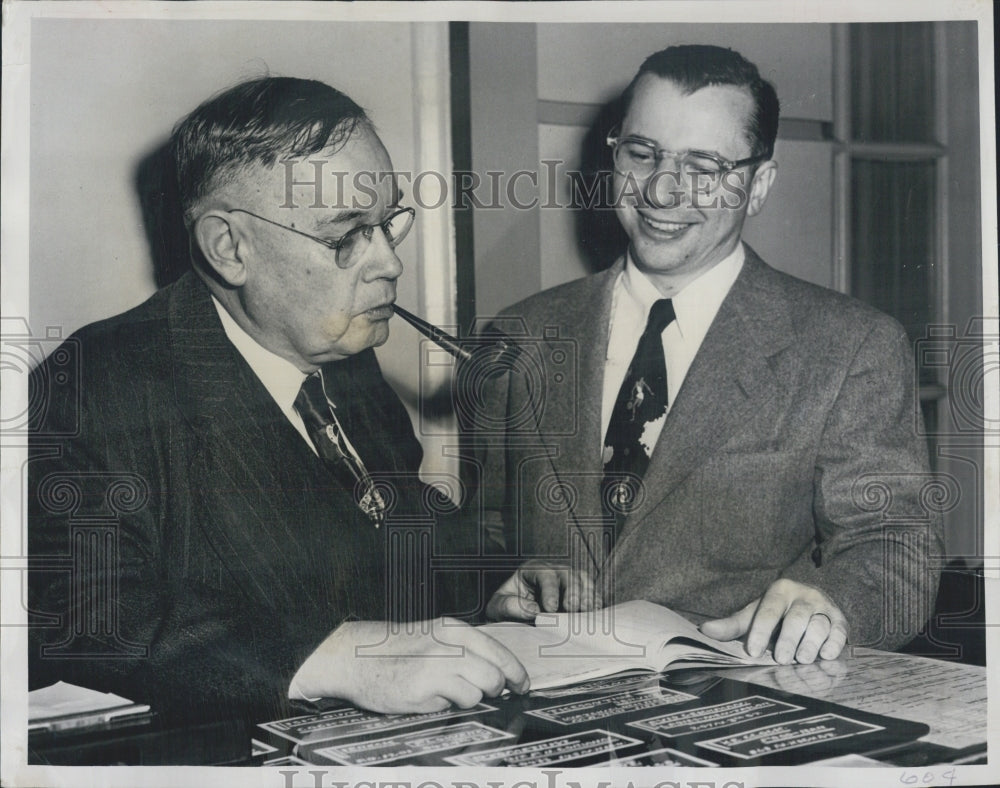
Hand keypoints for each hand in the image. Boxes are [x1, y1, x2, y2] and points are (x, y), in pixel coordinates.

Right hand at [292, 618, 528, 712]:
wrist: (356, 656)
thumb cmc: (395, 651)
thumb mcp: (434, 638)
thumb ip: (462, 650)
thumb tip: (496, 673)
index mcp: (454, 629)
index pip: (499, 650)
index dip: (516, 672)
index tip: (523, 685)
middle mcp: (449, 643)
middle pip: (496, 673)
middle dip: (496, 689)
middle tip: (488, 694)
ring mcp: (437, 664)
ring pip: (480, 690)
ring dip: (470, 698)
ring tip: (447, 692)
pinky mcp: (424, 685)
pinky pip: (455, 703)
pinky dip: (447, 706)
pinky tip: (429, 697)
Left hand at [486, 560, 602, 620]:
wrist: (514, 618)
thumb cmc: (506, 609)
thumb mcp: (499, 607)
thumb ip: (512, 606)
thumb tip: (535, 611)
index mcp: (532, 570)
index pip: (545, 573)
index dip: (550, 590)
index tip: (550, 609)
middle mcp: (552, 571)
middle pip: (568, 573)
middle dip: (572, 591)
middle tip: (572, 609)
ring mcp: (567, 581)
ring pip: (583, 580)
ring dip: (587, 596)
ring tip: (586, 613)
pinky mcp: (579, 594)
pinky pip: (592, 592)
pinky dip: (595, 603)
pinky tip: (594, 615)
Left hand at [699, 579, 847, 663]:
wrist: (809, 602)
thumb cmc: (776, 613)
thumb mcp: (753, 615)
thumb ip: (732, 625)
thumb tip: (704, 631)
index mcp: (780, 590)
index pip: (769, 610)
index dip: (760, 631)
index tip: (752, 651)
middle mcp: (804, 595)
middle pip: (797, 617)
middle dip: (788, 639)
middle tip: (781, 659)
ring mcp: (824, 607)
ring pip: (819, 624)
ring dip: (810, 644)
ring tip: (801, 660)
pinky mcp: (840, 620)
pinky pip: (839, 631)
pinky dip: (833, 644)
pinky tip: (825, 656)